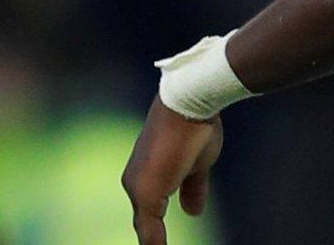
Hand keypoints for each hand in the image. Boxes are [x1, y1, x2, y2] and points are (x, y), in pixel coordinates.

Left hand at [121, 96, 223, 244]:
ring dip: (153, 244)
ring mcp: (138, 189)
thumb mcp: (198, 165)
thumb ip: (192, 188)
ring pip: (145, 230)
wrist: (190, 102)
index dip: (154, 235)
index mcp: (145, 176)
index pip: (148, 216)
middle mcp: (135, 183)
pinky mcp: (145, 193)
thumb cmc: (194, 127)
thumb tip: (192, 212)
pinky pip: (149, 231)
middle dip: (153, 242)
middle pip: (145, 226)